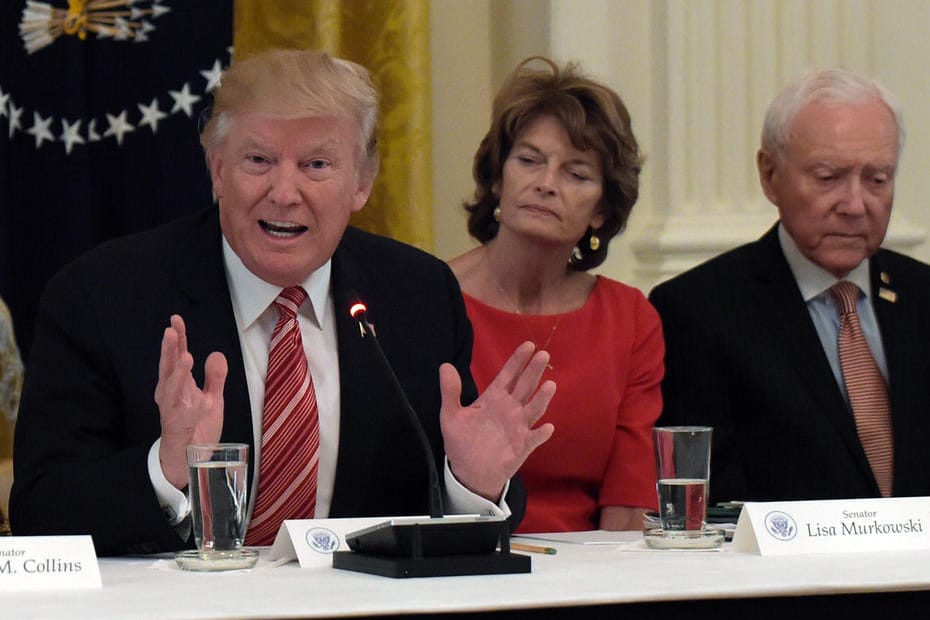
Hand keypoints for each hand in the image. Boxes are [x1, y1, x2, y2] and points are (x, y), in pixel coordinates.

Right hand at [154, 315, 226, 488]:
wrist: (191, 458)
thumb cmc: (198, 427)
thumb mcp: (212, 398)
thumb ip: (215, 377)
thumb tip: (215, 353)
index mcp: (179, 384)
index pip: (177, 356)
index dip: (178, 338)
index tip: (176, 320)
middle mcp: (172, 393)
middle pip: (168, 367)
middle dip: (170, 349)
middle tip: (171, 330)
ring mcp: (173, 409)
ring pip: (172, 388)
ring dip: (178, 373)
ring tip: (185, 356)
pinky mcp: (178, 425)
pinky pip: (182, 413)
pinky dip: (189, 404)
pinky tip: (197, 397)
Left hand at [439, 341, 554, 501]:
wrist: (469, 472)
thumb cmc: (462, 442)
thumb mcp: (451, 416)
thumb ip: (450, 392)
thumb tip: (444, 366)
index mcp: (494, 398)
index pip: (508, 375)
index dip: (518, 360)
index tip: (528, 345)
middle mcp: (509, 409)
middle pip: (525, 386)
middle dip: (533, 371)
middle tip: (543, 354)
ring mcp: (518, 427)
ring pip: (533, 409)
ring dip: (541, 398)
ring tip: (549, 385)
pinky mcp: (522, 446)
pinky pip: (534, 438)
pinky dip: (540, 433)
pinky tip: (546, 428)